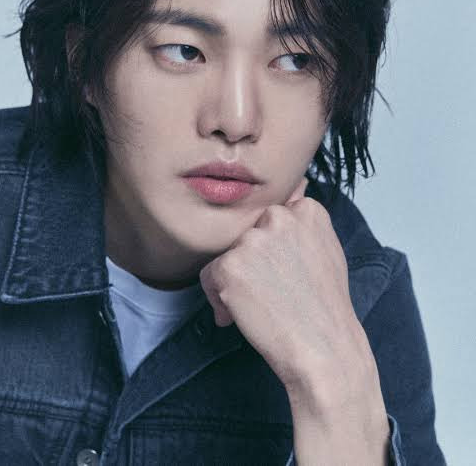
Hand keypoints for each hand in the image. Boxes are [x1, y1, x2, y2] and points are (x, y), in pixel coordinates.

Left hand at [198, 175, 370, 406]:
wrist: (324, 348)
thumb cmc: (325, 305)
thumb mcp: (325, 249)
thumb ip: (304, 220)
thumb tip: (297, 186)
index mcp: (307, 210)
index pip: (271, 216)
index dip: (274, 250)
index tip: (285, 273)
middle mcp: (279, 217)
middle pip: (247, 233)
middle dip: (252, 261)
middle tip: (273, 291)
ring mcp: (254, 240)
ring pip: (227, 253)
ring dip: (235, 279)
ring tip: (260, 305)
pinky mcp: (230, 264)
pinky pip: (210, 275)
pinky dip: (219, 297)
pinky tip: (241, 315)